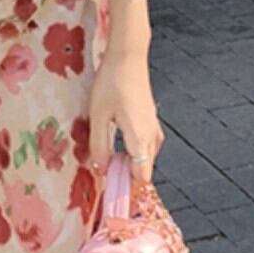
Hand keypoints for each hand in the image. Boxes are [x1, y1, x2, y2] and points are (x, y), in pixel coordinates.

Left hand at [89, 51, 164, 186]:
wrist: (128, 56)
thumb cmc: (111, 83)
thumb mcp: (99, 116)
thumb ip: (99, 145)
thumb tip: (101, 170)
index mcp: (139, 138)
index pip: (141, 176)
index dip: (129, 190)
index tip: (114, 196)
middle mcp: (151, 135)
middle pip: (144, 169)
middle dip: (127, 178)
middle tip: (107, 178)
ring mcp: (154, 126)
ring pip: (147, 157)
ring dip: (131, 164)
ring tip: (110, 163)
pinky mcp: (151, 119)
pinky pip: (148, 145)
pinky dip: (136, 152)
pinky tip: (122, 147)